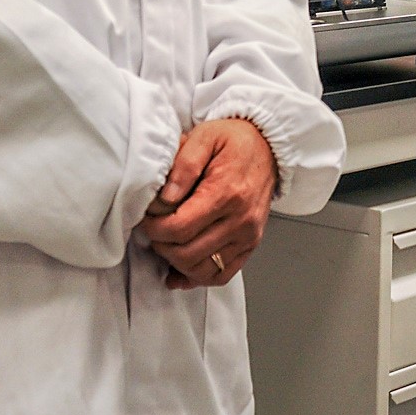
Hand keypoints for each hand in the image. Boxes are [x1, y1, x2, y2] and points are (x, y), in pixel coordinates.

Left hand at [137, 118, 276, 289]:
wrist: (268, 146)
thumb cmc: (235, 141)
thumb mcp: (204, 137)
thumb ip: (182, 165)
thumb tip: (165, 197)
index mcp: (226, 193)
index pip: (179, 229)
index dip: (153, 228)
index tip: (147, 218)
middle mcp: (241, 219)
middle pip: (187, 254)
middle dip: (161, 245)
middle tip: (154, 228)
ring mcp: (248, 235)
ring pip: (202, 269)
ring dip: (177, 262)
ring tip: (169, 242)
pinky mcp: (250, 244)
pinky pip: (222, 275)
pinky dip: (198, 277)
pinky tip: (182, 268)